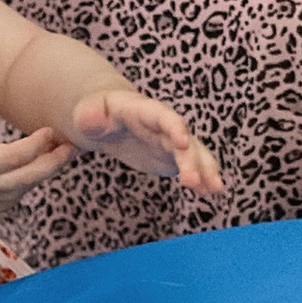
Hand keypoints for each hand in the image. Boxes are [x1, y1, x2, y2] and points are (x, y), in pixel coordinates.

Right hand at [0, 74, 73, 239]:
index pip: (16, 156)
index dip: (39, 143)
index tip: (53, 129)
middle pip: (31, 176)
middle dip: (55, 161)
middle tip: (74, 145)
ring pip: (24, 189)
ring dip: (43, 174)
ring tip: (58, 157)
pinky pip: (11, 201)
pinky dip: (26, 187)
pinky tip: (28, 179)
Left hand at [70, 85, 224, 194]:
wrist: (110, 119)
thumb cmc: (97, 114)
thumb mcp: (87, 114)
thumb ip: (89, 117)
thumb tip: (88, 119)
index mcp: (142, 110)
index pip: (161, 115)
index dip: (173, 126)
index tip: (183, 141)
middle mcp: (164, 123)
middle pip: (182, 139)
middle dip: (190, 159)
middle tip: (193, 181)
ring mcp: (172, 139)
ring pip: (194, 152)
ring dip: (205, 169)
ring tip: (214, 190)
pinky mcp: (174, 154)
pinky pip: (193, 165)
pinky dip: (202, 177)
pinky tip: (209, 192)